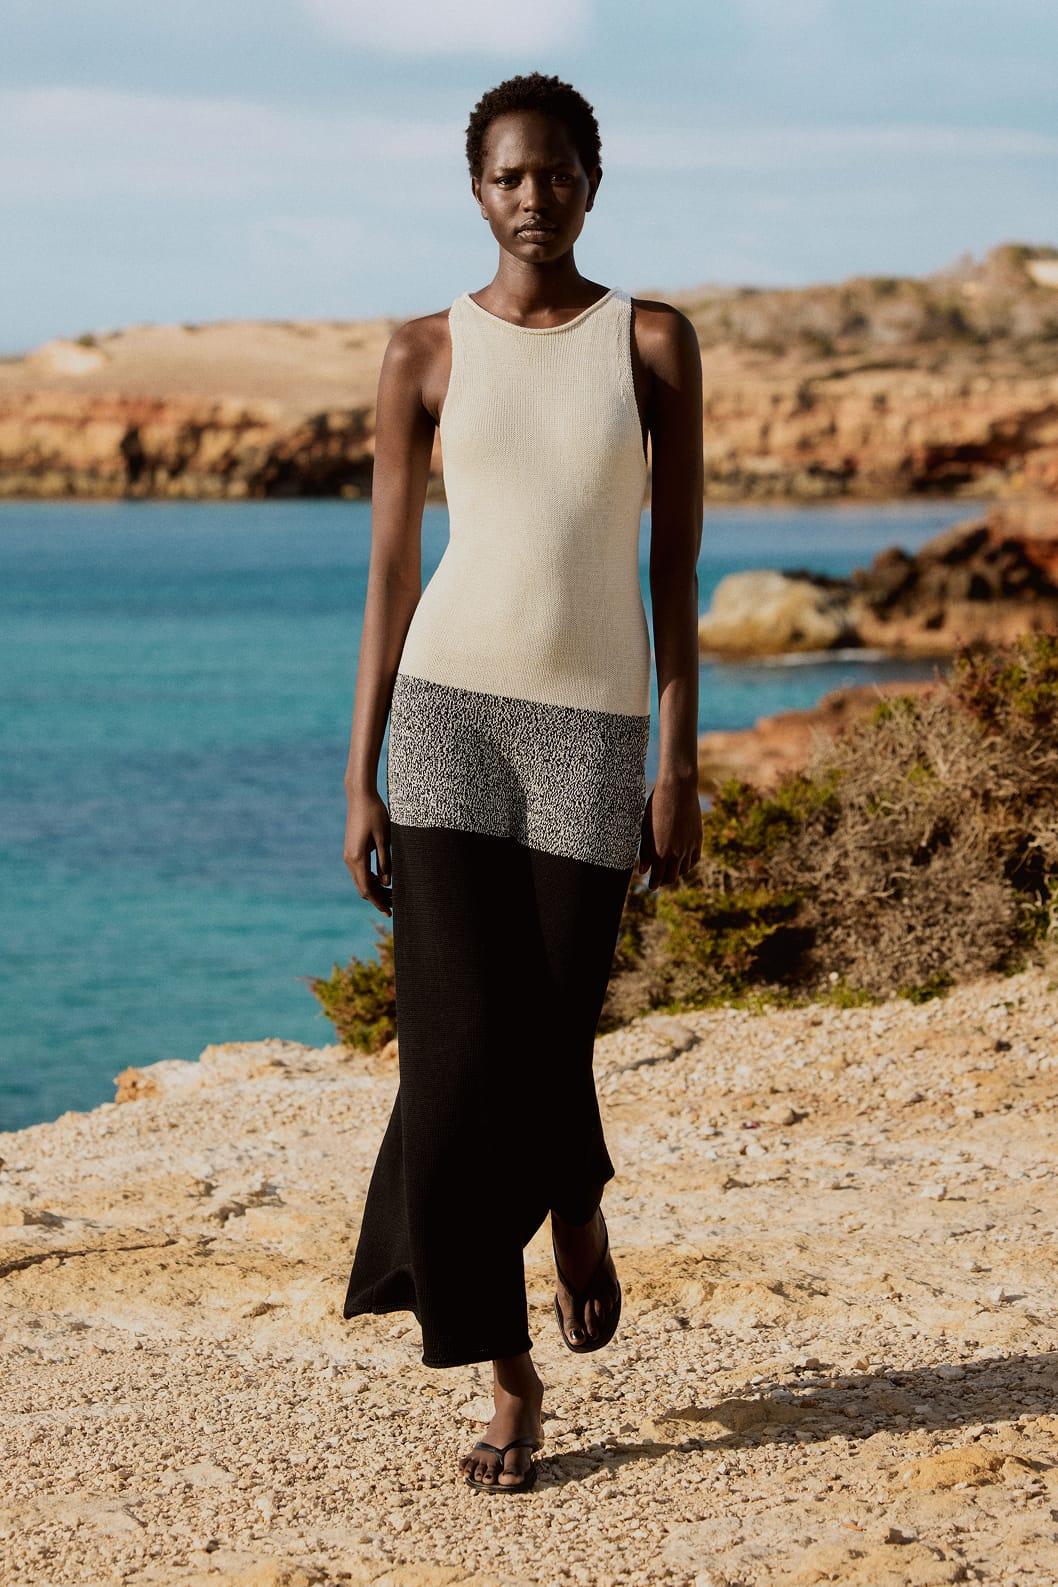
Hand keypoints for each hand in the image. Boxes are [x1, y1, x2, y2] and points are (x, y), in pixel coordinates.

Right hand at [344, 788, 392, 916]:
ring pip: (361, 880)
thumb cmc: (375, 814)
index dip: (379, 902)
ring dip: (375, 889)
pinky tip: (383, 880)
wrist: (359, 796)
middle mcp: (349, 859)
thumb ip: (385, 862)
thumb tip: (387, 884)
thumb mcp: (384, 838)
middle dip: (378, 898)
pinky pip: (360, 871)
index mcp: (357, 858)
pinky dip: (370, 879)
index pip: (367, 889)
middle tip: (395, 906)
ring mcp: (349, 854)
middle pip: (363, 887)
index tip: (390, 912)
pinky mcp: (351, 849)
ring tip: (392, 895)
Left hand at [636, 775, 701, 890]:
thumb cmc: (656, 807)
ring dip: (676, 873)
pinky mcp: (698, 840)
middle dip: (664, 881)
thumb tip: (643, 870)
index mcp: (659, 852)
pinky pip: (694, 859)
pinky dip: (688, 864)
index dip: (654, 884)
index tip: (651, 886)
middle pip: (671, 877)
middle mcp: (675, 853)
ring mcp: (688, 847)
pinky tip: (683, 862)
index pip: (657, 877)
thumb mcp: (646, 830)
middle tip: (659, 881)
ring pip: (684, 870)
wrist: (677, 790)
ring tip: (670, 870)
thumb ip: (645, 852)